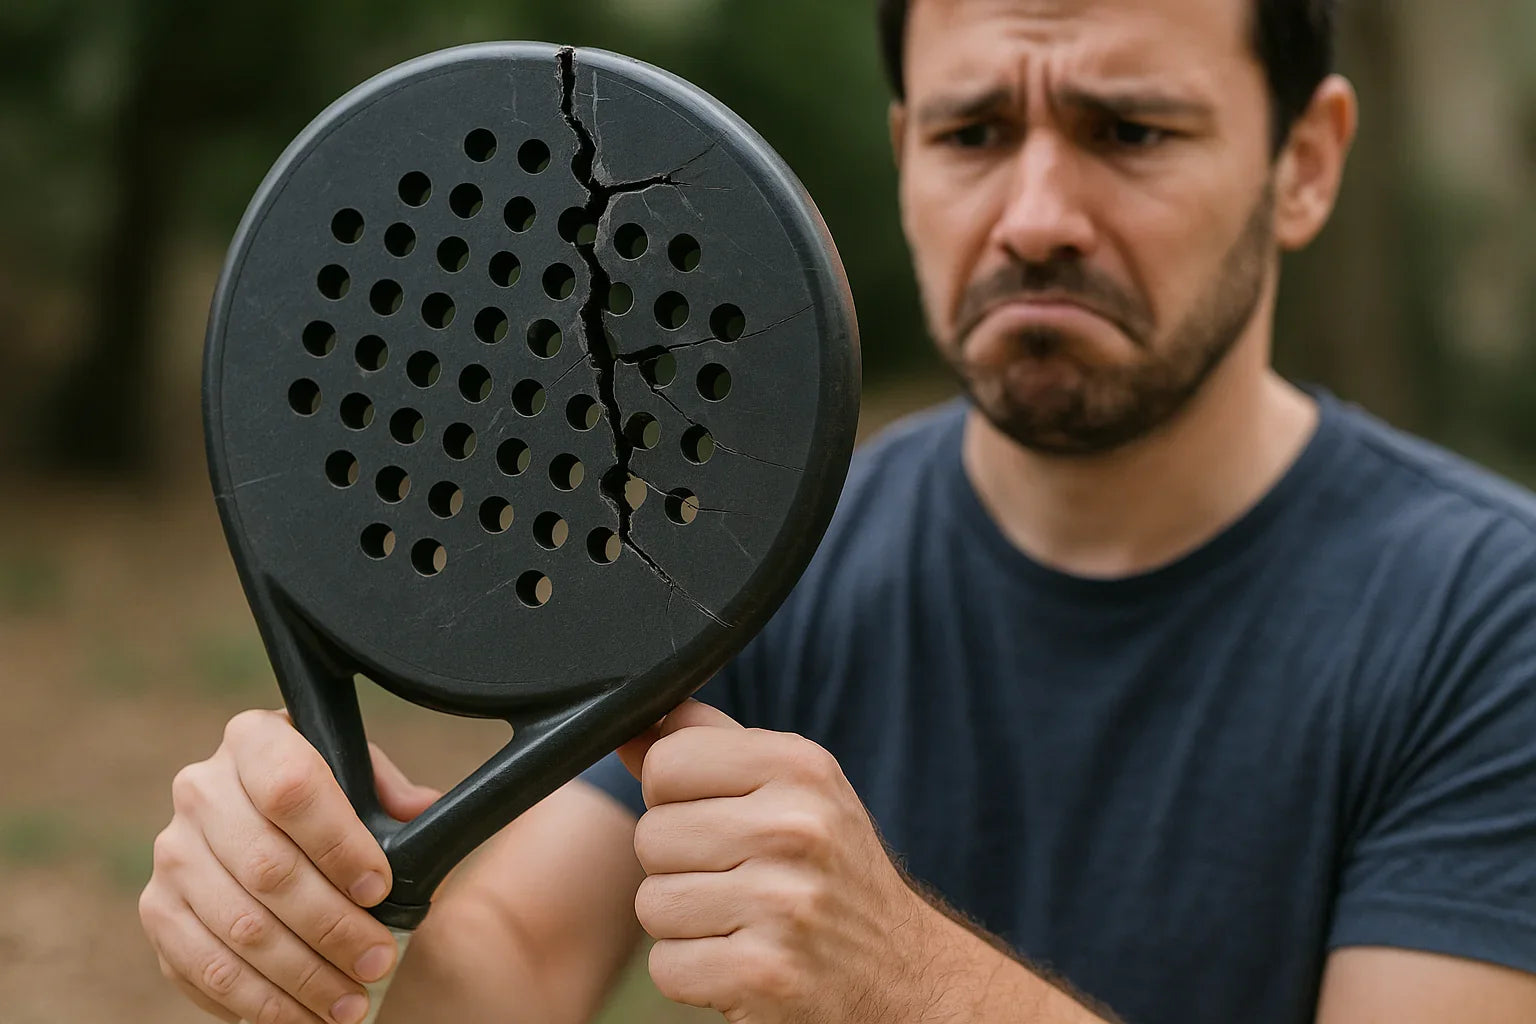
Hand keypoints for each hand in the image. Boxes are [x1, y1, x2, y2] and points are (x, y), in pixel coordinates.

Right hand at [138, 710, 439, 1023]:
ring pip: (239, 927)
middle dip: (332, 926)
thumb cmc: (330, 805)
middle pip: (267, 868)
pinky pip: (205, 968)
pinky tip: (302, 1015)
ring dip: (301, 975)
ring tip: (351, 1002)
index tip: (381, 888)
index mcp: (255, 740)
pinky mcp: (159, 910)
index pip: (291, 788)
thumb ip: (390, 795)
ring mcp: (172, 853)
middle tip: (379, 960)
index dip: (339, 844)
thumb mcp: (362, 781)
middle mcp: (200, 790)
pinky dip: (258, 1001)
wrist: (271, 828)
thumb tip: (423, 812)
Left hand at [618, 701, 949, 1022]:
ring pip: (652, 904)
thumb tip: (628, 727)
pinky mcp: (765, 974)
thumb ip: (710, 747)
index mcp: (801, 767)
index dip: (674, 797)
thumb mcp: (793, 789)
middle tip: (737, 880)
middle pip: (650, 836)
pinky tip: (743, 961)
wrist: (904, 974)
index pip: (666, 761)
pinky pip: (666, 967)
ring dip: (685, 923)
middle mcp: (796, 827)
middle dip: (679, 866)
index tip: (718, 819)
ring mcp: (783, 903)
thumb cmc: (831, 870)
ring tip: (742, 921)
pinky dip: (694, 974)